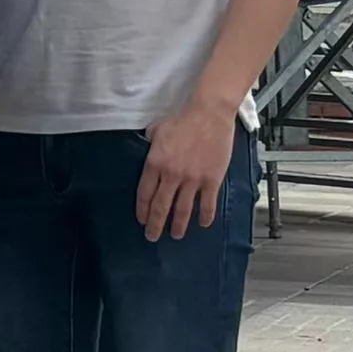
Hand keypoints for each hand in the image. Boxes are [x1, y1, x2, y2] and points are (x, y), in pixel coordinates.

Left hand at [136, 93, 239, 240]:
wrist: (209, 114)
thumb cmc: (182, 119)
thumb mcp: (156, 129)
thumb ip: (150, 144)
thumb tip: (148, 151)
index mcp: (155, 163)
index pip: (145, 194)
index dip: (142, 210)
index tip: (142, 220)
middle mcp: (172, 175)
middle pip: (161, 206)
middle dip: (155, 225)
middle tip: (152, 237)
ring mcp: (192, 179)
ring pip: (183, 210)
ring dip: (179, 225)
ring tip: (176, 236)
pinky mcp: (211, 180)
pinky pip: (207, 203)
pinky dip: (205, 216)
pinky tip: (203, 224)